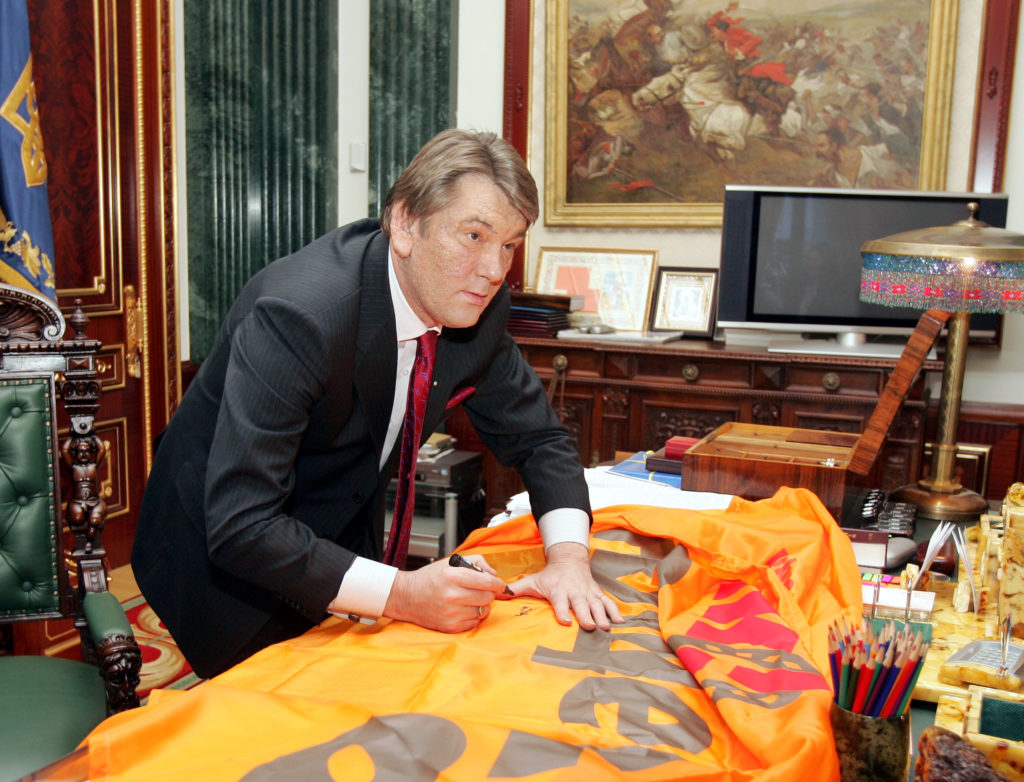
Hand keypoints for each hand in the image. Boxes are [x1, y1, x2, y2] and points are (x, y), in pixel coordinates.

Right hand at [382, 555, 507, 631]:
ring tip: (467, 600)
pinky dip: (472, 616)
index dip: (498, 584)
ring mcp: (451, 613)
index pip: (487, 582)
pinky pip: (474, 623)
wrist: (407, 597)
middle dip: (488, 593)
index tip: (501, 585)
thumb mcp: (451, 562)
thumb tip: (494, 575)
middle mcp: (452, 595)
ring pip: (482, 611)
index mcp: (452, 576)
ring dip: (480, 605)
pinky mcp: (450, 627)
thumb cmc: (430, 578)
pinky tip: (462, 609)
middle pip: (487, 598)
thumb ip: (477, 562)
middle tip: (480, 591)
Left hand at [508, 542, 623, 630]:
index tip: (566, 621)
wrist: (569, 560)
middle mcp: (575, 592)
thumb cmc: (549, 576)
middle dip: (586, 616)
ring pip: (597, 605)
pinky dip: (615, 611)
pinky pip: (608, 602)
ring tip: (607, 628)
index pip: (561, 602)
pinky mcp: (597, 594)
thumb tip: (498, 594)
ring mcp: (588, 593)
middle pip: (582, 605)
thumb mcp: (533, 580)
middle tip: (590, 627)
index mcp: (559, 591)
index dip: (563, 611)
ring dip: (602, 616)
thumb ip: (516, 589)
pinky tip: (620, 622)